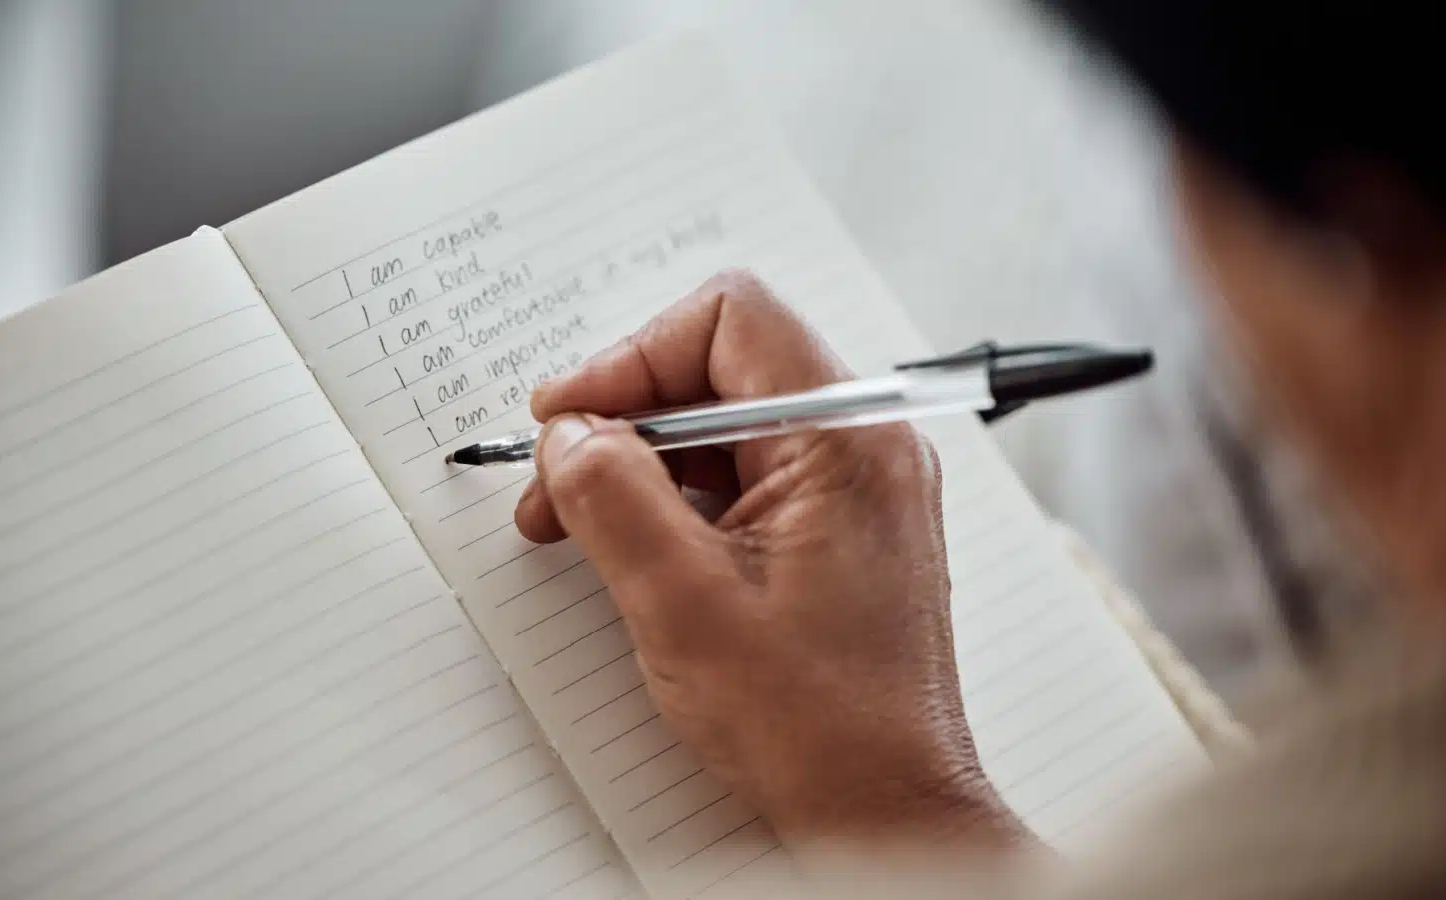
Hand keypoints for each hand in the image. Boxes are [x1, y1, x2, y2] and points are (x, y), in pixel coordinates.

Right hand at [515, 271, 1027, 847]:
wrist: (886, 807)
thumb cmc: (817, 725)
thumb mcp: (682, 604)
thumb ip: (612, 497)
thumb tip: (570, 433)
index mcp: (846, 442)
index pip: (730, 318)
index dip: (633, 356)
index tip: (571, 416)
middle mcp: (865, 446)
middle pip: (723, 365)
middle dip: (627, 415)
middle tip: (559, 481)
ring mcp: (857, 486)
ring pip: (729, 421)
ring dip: (646, 461)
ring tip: (582, 525)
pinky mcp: (840, 525)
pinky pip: (749, 473)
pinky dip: (683, 497)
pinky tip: (636, 546)